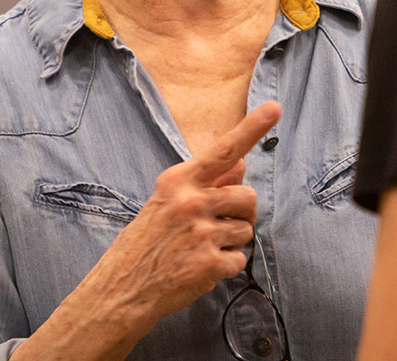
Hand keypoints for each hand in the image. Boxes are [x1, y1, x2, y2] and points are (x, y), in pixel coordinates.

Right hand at [104, 100, 281, 324]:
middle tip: (221, 223)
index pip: (224, 150)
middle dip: (242, 212)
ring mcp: (200, 234)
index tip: (275, 107)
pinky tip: (202, 267)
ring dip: (232, 241)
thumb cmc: (147, 240)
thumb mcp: (168, 200)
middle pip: (248, 196)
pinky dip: (226, 266)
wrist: (121, 288)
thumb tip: (241, 163)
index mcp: (179, 180)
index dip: (252, 128)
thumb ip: (206, 182)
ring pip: (246, 230)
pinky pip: (239, 260)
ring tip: (202, 247)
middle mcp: (191, 202)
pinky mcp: (207, 265)